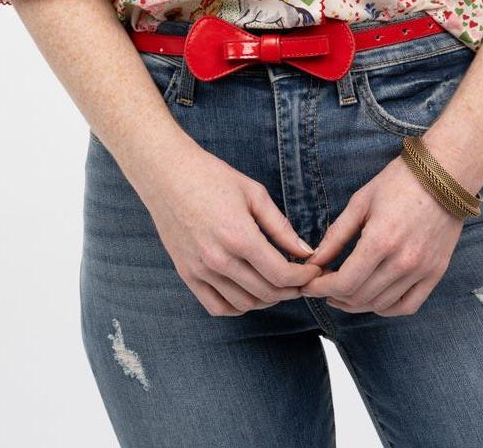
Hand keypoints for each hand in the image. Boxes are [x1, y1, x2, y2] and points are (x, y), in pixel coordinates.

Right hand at [138, 143, 323, 315]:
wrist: (167, 174)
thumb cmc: (213, 177)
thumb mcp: (254, 193)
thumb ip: (281, 227)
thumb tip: (305, 252)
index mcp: (239, 236)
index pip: (281, 274)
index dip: (304, 277)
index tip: (315, 271)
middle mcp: (219, 260)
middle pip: (266, 293)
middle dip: (291, 290)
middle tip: (302, 279)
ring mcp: (200, 270)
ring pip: (244, 304)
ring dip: (267, 299)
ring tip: (278, 285)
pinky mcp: (186, 275)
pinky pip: (217, 307)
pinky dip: (238, 307)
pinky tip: (249, 292)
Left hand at [300, 154, 463, 316]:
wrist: (445, 174)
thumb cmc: (399, 181)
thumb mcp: (361, 201)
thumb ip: (336, 235)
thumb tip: (314, 260)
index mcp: (380, 240)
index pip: (344, 282)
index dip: (321, 289)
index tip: (309, 286)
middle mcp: (402, 261)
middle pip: (360, 297)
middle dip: (334, 296)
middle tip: (324, 287)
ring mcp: (422, 270)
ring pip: (381, 305)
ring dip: (357, 304)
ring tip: (345, 292)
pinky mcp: (436, 273)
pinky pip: (407, 306)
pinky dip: (387, 308)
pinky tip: (373, 298)